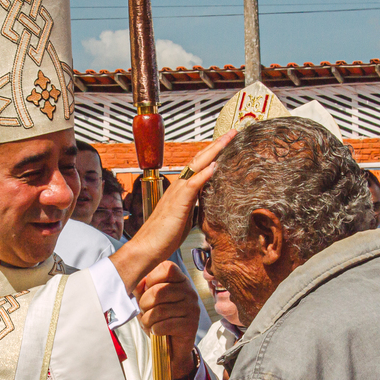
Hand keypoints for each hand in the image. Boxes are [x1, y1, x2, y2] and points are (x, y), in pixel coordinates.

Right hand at [110, 130, 235, 292]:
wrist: (147, 247)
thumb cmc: (164, 236)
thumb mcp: (186, 217)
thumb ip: (196, 206)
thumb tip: (208, 203)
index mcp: (181, 189)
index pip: (200, 166)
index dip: (213, 154)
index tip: (227, 144)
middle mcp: (178, 185)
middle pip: (199, 159)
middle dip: (217, 145)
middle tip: (232, 132)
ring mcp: (177, 192)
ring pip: (196, 165)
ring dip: (213, 151)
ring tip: (227, 139)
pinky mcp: (178, 202)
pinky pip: (192, 184)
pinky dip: (204, 174)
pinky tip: (215, 165)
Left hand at [136, 261, 200, 379]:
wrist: (171, 346)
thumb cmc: (158, 319)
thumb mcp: (147, 301)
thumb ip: (141, 288)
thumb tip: (137, 283)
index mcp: (180, 280)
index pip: (166, 268)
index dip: (151, 278)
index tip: (146, 290)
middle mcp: (189, 291)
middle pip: (158, 291)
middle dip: (144, 304)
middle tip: (144, 311)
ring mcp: (192, 307)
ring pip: (159, 310)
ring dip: (147, 319)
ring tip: (149, 323)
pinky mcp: (191, 325)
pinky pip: (165, 325)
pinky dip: (155, 330)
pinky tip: (156, 331)